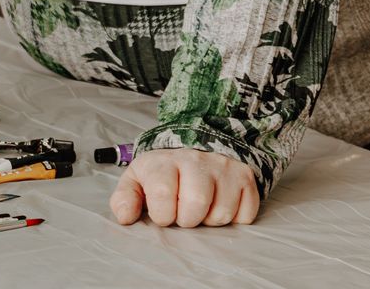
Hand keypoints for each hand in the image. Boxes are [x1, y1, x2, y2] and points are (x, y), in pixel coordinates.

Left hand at [109, 148, 259, 227]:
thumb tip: (126, 217)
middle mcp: (196, 159)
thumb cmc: (162, 174)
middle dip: (187, 219)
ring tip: (200, 207)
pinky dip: (234, 218)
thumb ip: (124, 198)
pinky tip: (219, 203)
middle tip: (183, 211)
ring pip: (222, 213)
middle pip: (196, 204)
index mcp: (165, 162)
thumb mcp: (136, 181)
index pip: (163, 194)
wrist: (193, 150)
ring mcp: (223, 167)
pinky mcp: (245, 177)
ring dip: (209, 220)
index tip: (162, 212)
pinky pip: (245, 214)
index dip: (162, 214)